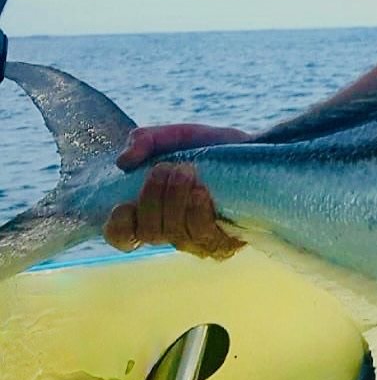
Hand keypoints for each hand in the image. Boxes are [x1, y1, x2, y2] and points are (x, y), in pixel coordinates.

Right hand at [104, 124, 251, 258]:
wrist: (255, 151)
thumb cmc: (207, 148)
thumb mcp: (174, 137)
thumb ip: (145, 141)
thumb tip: (124, 161)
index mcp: (151, 212)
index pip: (122, 236)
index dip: (118, 226)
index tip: (123, 205)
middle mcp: (171, 232)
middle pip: (150, 232)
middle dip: (153, 198)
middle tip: (167, 168)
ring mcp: (198, 241)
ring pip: (176, 235)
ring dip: (176, 200)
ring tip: (186, 171)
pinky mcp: (224, 242)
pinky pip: (205, 237)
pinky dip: (198, 213)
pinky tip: (201, 193)